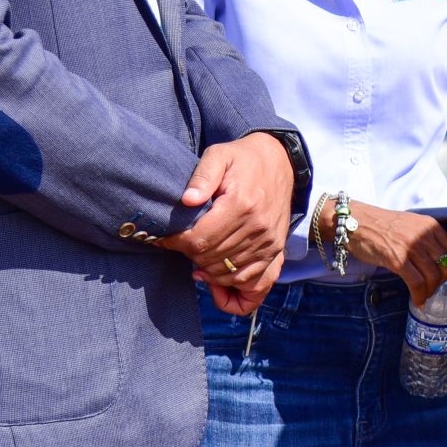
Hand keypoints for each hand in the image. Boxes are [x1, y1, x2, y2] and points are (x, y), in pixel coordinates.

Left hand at [156, 132, 294, 299]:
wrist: (282, 162)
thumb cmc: (244, 159)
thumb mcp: (220, 155)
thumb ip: (202, 175)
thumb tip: (186, 201)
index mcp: (242, 205)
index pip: (201, 239)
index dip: (177, 243)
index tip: (165, 238)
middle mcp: (259, 228)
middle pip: (213, 259)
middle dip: (190, 256)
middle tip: (181, 245)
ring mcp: (270, 243)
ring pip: (230, 275)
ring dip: (208, 272)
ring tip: (195, 260)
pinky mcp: (276, 251)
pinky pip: (255, 285)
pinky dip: (234, 291)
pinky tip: (216, 283)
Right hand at [340, 204, 446, 304]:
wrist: (357, 222)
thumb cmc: (384, 226)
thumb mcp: (413, 227)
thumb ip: (429, 241)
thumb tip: (443, 264)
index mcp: (432, 227)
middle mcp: (426, 235)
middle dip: (444, 282)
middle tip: (434, 288)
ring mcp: (412, 247)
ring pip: (434, 277)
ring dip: (430, 291)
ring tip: (423, 295)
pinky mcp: (398, 259)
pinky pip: (416, 283)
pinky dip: (419, 295)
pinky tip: (417, 300)